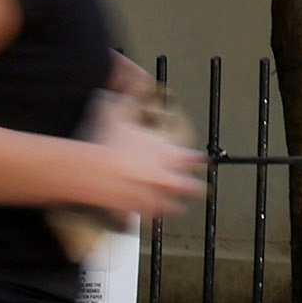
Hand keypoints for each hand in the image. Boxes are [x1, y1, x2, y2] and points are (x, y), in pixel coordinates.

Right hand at [72, 93, 208, 224]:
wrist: (95, 172)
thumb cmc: (107, 141)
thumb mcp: (116, 109)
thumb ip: (128, 93)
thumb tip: (133, 75)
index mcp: (165, 153)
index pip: (192, 158)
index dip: (200, 160)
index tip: (206, 162)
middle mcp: (164, 177)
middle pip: (188, 187)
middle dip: (198, 189)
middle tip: (206, 191)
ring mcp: (151, 197)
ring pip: (170, 206)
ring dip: (175, 208)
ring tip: (179, 211)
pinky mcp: (134, 212)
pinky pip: (143, 221)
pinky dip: (145, 223)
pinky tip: (145, 226)